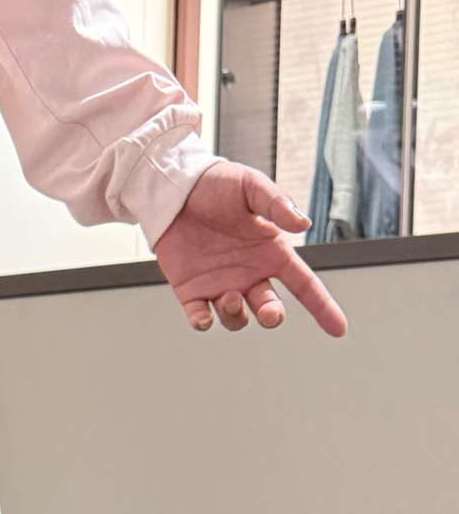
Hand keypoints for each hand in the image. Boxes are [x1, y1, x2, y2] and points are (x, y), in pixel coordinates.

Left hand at [155, 161, 346, 337]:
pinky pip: (200, 318)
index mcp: (272, 253)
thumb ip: (277, 205)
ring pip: (237, 318)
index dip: (323, 307)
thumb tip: (303, 224)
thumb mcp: (251, 187)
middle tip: (270, 312)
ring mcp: (221, 285)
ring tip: (229, 296)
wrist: (175, 188)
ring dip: (237, 315)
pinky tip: (203, 318)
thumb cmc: (217, 185)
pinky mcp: (192, 291)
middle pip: (270, 309)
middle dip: (272, 316)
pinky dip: (203, 323)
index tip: (338, 328)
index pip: (304, 285)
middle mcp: (250, 274)